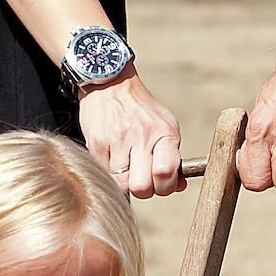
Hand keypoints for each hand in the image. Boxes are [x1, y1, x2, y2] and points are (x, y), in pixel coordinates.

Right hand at [77, 69, 185, 197]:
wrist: (111, 84)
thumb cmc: (141, 110)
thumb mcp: (164, 127)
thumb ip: (172, 157)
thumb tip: (178, 186)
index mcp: (165, 133)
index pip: (166, 173)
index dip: (164, 187)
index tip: (160, 183)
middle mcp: (141, 137)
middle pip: (142, 187)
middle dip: (143, 190)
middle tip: (141, 180)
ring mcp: (117, 141)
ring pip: (121, 185)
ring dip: (125, 182)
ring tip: (126, 168)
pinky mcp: (97, 144)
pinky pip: (105, 173)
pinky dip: (109, 172)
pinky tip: (113, 158)